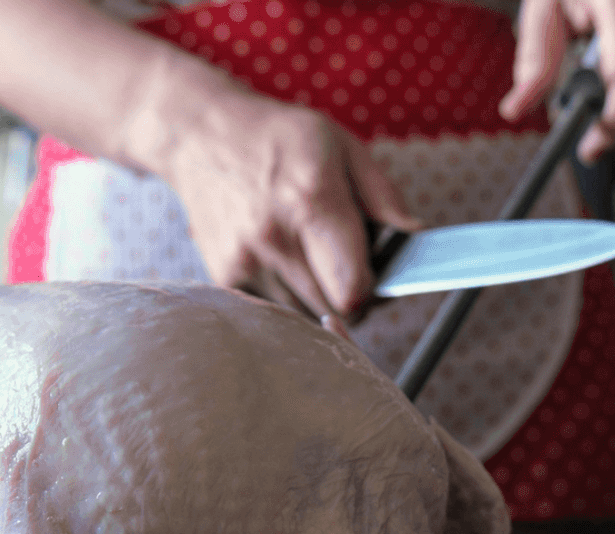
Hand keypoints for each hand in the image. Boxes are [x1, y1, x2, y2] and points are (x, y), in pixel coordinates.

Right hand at [123, 67, 419, 321]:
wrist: (199, 136)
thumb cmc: (278, 139)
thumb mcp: (341, 147)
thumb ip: (383, 197)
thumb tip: (415, 237)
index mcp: (312, 201)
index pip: (352, 288)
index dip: (372, 291)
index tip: (372, 276)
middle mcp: (274, 237)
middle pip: (331, 308)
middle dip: (348, 297)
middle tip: (345, 268)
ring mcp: (244, 260)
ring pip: (301, 316)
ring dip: (315, 298)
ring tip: (308, 257)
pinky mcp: (223, 274)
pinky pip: (271, 308)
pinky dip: (284, 295)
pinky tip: (279, 258)